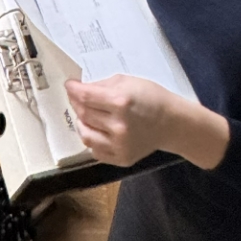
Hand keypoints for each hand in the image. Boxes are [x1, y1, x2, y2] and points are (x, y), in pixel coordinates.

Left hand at [64, 75, 230, 170]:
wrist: (171, 123)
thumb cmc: (151, 97)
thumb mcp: (128, 81)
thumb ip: (102, 85)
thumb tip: (80, 89)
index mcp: (120, 102)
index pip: (85, 97)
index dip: (73, 90)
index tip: (69, 85)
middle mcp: (118, 126)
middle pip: (84, 114)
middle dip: (76, 103)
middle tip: (77, 97)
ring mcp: (119, 145)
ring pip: (85, 135)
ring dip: (81, 122)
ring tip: (86, 115)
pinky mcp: (121, 158)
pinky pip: (95, 150)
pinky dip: (92, 139)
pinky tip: (97, 130)